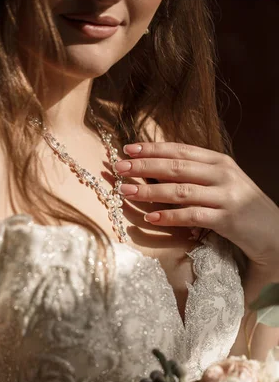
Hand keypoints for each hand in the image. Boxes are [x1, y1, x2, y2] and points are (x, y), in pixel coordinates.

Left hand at [115, 143, 278, 269]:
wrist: (273, 232)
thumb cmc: (241, 208)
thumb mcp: (221, 184)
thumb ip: (196, 175)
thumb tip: (159, 171)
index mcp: (219, 162)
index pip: (180, 150)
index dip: (153, 149)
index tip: (128, 149)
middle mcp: (222, 174)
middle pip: (176, 166)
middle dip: (144, 166)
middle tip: (118, 168)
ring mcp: (226, 195)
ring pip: (180, 190)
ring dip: (150, 191)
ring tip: (126, 191)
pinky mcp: (227, 218)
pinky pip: (192, 215)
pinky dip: (170, 216)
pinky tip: (152, 217)